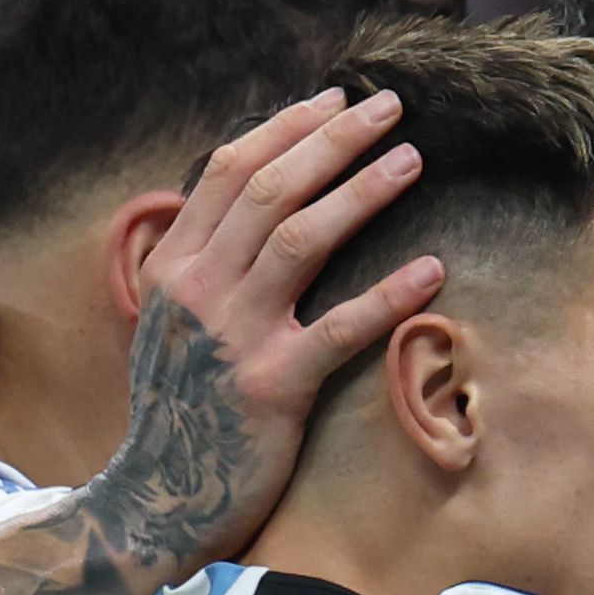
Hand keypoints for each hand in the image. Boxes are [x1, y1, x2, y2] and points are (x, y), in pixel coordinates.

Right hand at [87, 87, 446, 577]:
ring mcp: (234, 336)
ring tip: (411, 160)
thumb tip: (248, 201)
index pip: (232, 171)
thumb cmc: (181, 405)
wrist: (161, 494)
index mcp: (173, 264)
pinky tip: (432, 268)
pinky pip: (340, 329)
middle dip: (333, 140)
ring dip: (362, 193)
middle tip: (388, 108)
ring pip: (303, 240)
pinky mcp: (274, 386)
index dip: (287, 127)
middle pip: (271, 189)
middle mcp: (199, 288)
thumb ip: (204, 260)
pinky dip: (388, 295)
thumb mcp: (172, 320)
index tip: (334, 101)